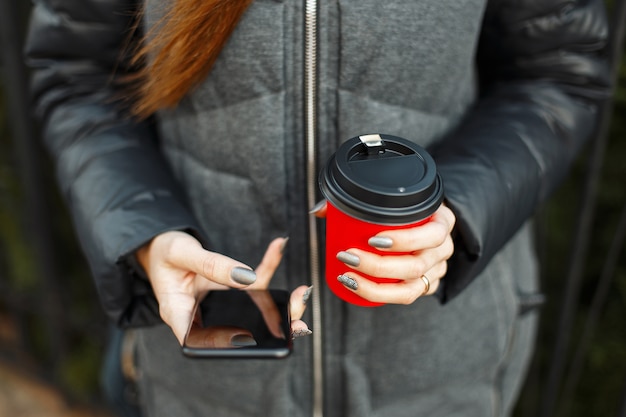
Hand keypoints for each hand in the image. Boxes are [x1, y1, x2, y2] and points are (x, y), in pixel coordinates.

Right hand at [136, 231, 309, 343]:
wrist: (160, 243)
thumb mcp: (181, 252)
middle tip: (297, 325)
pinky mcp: (228, 288)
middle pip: (238, 328)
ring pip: (253, 307)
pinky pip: (252, 281)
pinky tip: (278, 247)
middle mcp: (201, 315)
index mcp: (179, 314)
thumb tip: (246, 277)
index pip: (201, 339)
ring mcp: (219, 303)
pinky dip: (267, 265)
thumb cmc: (162, 251)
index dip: (227, 344)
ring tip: (302, 294)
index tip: (254, 339)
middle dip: (271, 325)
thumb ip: (211, 265)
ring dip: (280, 302)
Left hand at [314, 202, 455, 304]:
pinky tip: (357, 288)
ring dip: (375, 287)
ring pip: (411, 288)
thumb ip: (356, 199)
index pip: (431, 235)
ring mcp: (437, 271)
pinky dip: (379, 295)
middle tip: (348, 256)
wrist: (427, 223)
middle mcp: (443, 249)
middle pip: (416, 265)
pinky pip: (406, 297)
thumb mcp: (394, 199)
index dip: (404, 240)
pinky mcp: (427, 287)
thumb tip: (319, 210)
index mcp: (443, 222)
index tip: (372, 238)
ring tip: (347, 276)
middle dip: (378, 265)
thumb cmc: (405, 211)